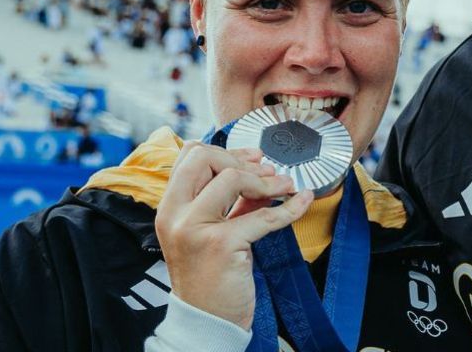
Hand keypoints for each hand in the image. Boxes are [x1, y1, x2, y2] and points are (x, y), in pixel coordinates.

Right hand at [155, 142, 312, 329]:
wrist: (206, 320)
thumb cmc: (210, 276)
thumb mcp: (211, 231)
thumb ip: (231, 202)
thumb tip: (260, 171)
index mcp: (170, 208)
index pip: (189, 155)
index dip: (226, 151)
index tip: (253, 158)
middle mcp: (176, 215)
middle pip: (205, 157)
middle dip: (243, 160)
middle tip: (268, 174)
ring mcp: (195, 229)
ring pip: (233, 178)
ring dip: (267, 180)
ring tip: (286, 187)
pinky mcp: (221, 245)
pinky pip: (262, 215)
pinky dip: (289, 207)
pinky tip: (301, 202)